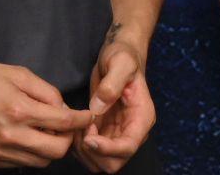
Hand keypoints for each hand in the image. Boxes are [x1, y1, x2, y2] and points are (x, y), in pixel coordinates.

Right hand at [0, 57, 91, 167]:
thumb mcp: (19, 74)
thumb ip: (47, 92)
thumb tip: (65, 109)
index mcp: (19, 110)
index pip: (63, 123)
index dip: (81, 120)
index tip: (87, 116)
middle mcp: (10, 136)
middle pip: (57, 151)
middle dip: (68, 138)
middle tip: (67, 126)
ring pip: (41, 161)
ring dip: (50, 147)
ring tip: (45, 129)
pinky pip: (22, 163)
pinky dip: (31, 152)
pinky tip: (27, 135)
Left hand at [73, 40, 155, 172]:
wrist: (118, 56)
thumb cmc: (122, 56)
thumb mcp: (119, 62)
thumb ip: (111, 84)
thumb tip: (98, 108)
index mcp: (142, 117)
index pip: (128, 147)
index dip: (107, 149)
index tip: (88, 137)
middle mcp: (132, 131)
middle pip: (114, 163)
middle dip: (93, 152)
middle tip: (82, 129)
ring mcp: (118, 135)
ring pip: (101, 163)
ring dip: (85, 151)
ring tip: (78, 126)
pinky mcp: (105, 134)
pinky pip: (92, 153)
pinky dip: (80, 147)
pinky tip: (76, 127)